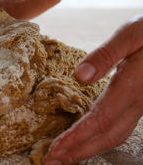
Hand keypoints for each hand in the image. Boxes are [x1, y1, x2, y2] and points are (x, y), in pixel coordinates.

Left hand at [44, 14, 142, 164]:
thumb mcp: (130, 34)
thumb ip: (106, 55)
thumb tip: (80, 76)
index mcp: (133, 86)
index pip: (101, 119)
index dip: (77, 137)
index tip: (55, 149)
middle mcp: (138, 102)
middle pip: (108, 136)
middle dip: (79, 152)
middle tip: (52, 162)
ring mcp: (141, 104)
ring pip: (115, 135)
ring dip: (88, 149)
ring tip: (64, 156)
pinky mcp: (139, 102)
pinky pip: (119, 127)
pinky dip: (99, 138)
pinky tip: (85, 138)